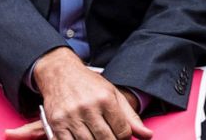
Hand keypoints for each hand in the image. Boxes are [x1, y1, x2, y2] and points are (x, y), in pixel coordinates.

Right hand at [5, 47, 152, 139]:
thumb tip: (148, 135)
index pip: (123, 132)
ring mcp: (71, 116)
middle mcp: (88, 107)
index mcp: (105, 99)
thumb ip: (130, 116)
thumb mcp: (113, 93)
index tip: (120, 136)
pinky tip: (82, 137)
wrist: (59, 72)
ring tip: (96, 136)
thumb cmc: (88, 83)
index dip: (125, 138)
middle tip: (108, 137)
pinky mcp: (57, 123)